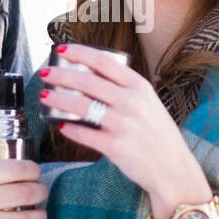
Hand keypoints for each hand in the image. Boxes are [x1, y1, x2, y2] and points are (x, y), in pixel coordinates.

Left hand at [39, 44, 211, 218]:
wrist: (173, 169)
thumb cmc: (158, 135)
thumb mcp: (148, 103)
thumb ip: (125, 90)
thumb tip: (91, 78)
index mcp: (139, 87)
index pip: (104, 62)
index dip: (80, 53)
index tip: (63, 49)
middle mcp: (131, 102)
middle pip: (87, 81)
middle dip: (61, 75)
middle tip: (46, 72)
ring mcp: (123, 124)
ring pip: (81, 106)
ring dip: (58, 99)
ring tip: (44, 96)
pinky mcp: (116, 147)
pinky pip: (85, 134)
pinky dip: (70, 129)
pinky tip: (60, 125)